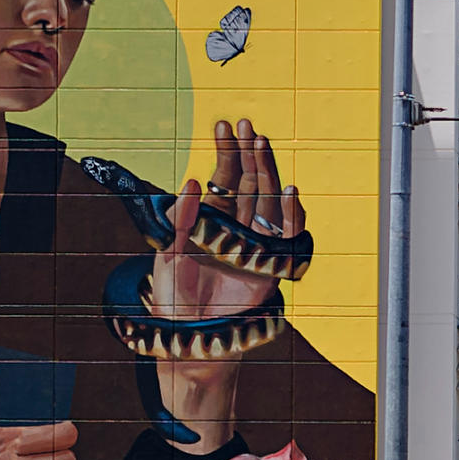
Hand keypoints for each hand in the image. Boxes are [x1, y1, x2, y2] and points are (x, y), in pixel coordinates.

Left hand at [149, 117, 301, 320]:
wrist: (191, 334)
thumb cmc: (173, 296)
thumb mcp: (169, 251)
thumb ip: (182, 218)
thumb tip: (193, 180)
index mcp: (211, 221)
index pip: (223, 178)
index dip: (226, 152)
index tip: (225, 125)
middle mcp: (235, 229)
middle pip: (248, 183)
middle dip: (249, 153)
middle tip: (249, 125)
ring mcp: (255, 245)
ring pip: (266, 201)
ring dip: (266, 173)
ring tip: (262, 145)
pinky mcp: (271, 265)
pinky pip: (286, 234)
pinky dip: (289, 213)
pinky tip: (287, 190)